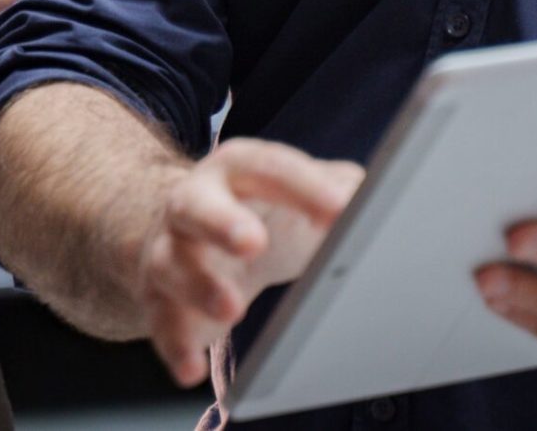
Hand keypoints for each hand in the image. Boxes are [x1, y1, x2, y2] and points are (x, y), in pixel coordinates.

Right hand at [138, 139, 364, 387]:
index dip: (302, 186)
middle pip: (197, 205)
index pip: (267, 167)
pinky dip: (175, 345)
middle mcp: (193, 203)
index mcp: (237, 169)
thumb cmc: (260, 213)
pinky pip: (160, 321)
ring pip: (171, 264)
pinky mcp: (157, 299)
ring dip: (199, 286)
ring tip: (233, 308)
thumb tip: (379, 195)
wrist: (188, 233)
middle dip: (222, 222)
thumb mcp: (300, 193)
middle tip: (253, 242)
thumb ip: (339, 188)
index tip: (339, 207)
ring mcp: (169, 250)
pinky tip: (192, 369)